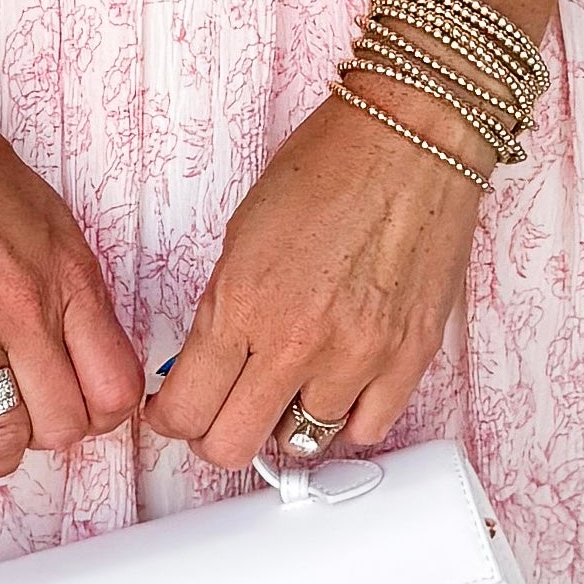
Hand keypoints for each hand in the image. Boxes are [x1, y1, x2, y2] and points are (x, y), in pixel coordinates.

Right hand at [0, 0, 146, 499]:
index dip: (106, 416)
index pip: (115, 387)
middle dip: (55, 439)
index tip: (89, 414)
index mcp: (68, 280)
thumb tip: (91, 357)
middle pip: (64, 424)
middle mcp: (21, 309)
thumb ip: (73, 294)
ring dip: (2, 454)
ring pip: (2, 431)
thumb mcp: (52, 223)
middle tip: (38, 428)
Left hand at [148, 90, 481, 474]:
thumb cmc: (328, 167)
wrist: (411, 137)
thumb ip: (224, 310)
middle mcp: (297, 342)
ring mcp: (358, 356)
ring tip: (287, 388)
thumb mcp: (242, 234)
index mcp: (241, 304)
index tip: (175, 413)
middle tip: (218, 414)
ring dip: (285, 422)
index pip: (186, 407)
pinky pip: (366, 429)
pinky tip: (337, 390)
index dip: (171, 419)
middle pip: (232, 446)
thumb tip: (209, 366)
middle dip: (214, 436)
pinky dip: (346, 419)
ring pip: (301, 442)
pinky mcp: (410, 357)